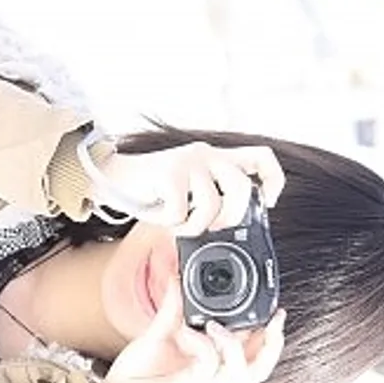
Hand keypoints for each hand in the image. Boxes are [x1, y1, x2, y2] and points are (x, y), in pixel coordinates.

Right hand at [96, 142, 285, 235]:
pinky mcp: (169, 173)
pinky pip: (181, 211)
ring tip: (175, 223)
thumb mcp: (186, 188)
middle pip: (242, 187)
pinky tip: (158, 216)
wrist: (111, 176)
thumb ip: (208, 195)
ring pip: (211, 205)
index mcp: (215, 157)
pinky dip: (169, 223)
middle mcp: (206, 154)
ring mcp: (188, 162)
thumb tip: (227, 227)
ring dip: (192, 225)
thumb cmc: (149, 189)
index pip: (260, 158)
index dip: (272, 181)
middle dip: (230, 216)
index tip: (267, 202)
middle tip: (212, 226)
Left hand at [101, 276, 286, 382]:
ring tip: (214, 325)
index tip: (275, 309)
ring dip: (235, 344)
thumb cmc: (139, 372)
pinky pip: (208, 365)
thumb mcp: (159, 332)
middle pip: (260, 367)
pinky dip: (200, 344)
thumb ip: (172, 308)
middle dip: (274, 342)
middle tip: (276, 317)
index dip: (269, 334)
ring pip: (244, 372)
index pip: (252, 352)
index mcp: (211, 364)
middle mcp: (213, 377)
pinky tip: (183, 332)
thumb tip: (178, 278)